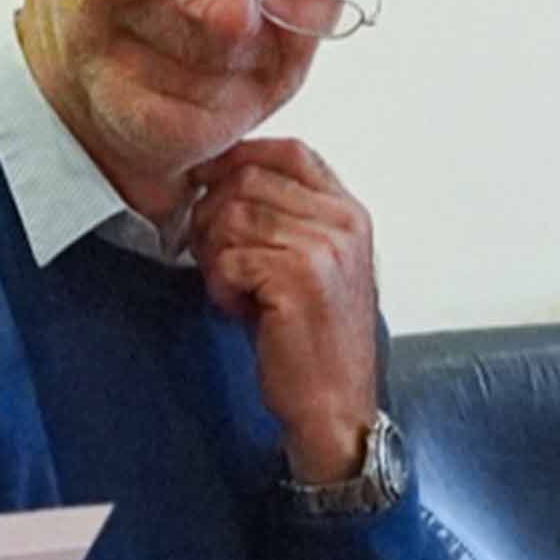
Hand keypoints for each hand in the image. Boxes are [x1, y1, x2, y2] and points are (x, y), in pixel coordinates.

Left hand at [191, 137, 380, 482]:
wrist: (334, 408)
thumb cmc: (315, 342)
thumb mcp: (315, 265)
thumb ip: (286, 218)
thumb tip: (219, 177)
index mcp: (350, 214)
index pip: (291, 151)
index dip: (241, 156)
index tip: (209, 180)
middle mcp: (342, 223)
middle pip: (248, 178)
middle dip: (214, 215)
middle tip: (217, 259)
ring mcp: (322, 248)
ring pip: (231, 216)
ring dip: (216, 256)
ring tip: (235, 291)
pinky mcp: (296, 278)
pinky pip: (227, 258)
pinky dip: (220, 286)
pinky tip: (239, 310)